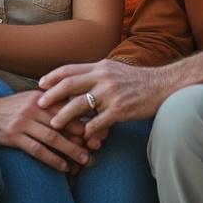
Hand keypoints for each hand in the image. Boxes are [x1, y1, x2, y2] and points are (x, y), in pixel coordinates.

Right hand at [0, 90, 90, 170]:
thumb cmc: (10, 108)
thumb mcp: (30, 100)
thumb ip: (51, 104)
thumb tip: (77, 112)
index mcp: (42, 98)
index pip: (69, 108)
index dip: (86, 120)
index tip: (101, 130)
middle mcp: (34, 108)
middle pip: (64, 123)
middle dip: (83, 136)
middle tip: (98, 147)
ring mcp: (23, 122)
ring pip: (53, 138)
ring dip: (71, 150)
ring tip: (85, 160)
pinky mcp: (13, 136)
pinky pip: (37, 150)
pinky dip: (52, 159)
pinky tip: (63, 167)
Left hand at [38, 59, 168, 139]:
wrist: (162, 86)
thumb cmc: (137, 80)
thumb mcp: (115, 70)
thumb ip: (96, 73)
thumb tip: (76, 79)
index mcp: (100, 67)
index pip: (70, 69)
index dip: (52, 77)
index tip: (40, 84)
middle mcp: (103, 78)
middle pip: (70, 85)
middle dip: (52, 95)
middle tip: (39, 104)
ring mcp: (111, 94)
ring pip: (80, 105)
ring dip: (64, 116)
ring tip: (54, 124)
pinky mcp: (120, 110)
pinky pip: (97, 122)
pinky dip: (87, 130)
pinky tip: (82, 136)